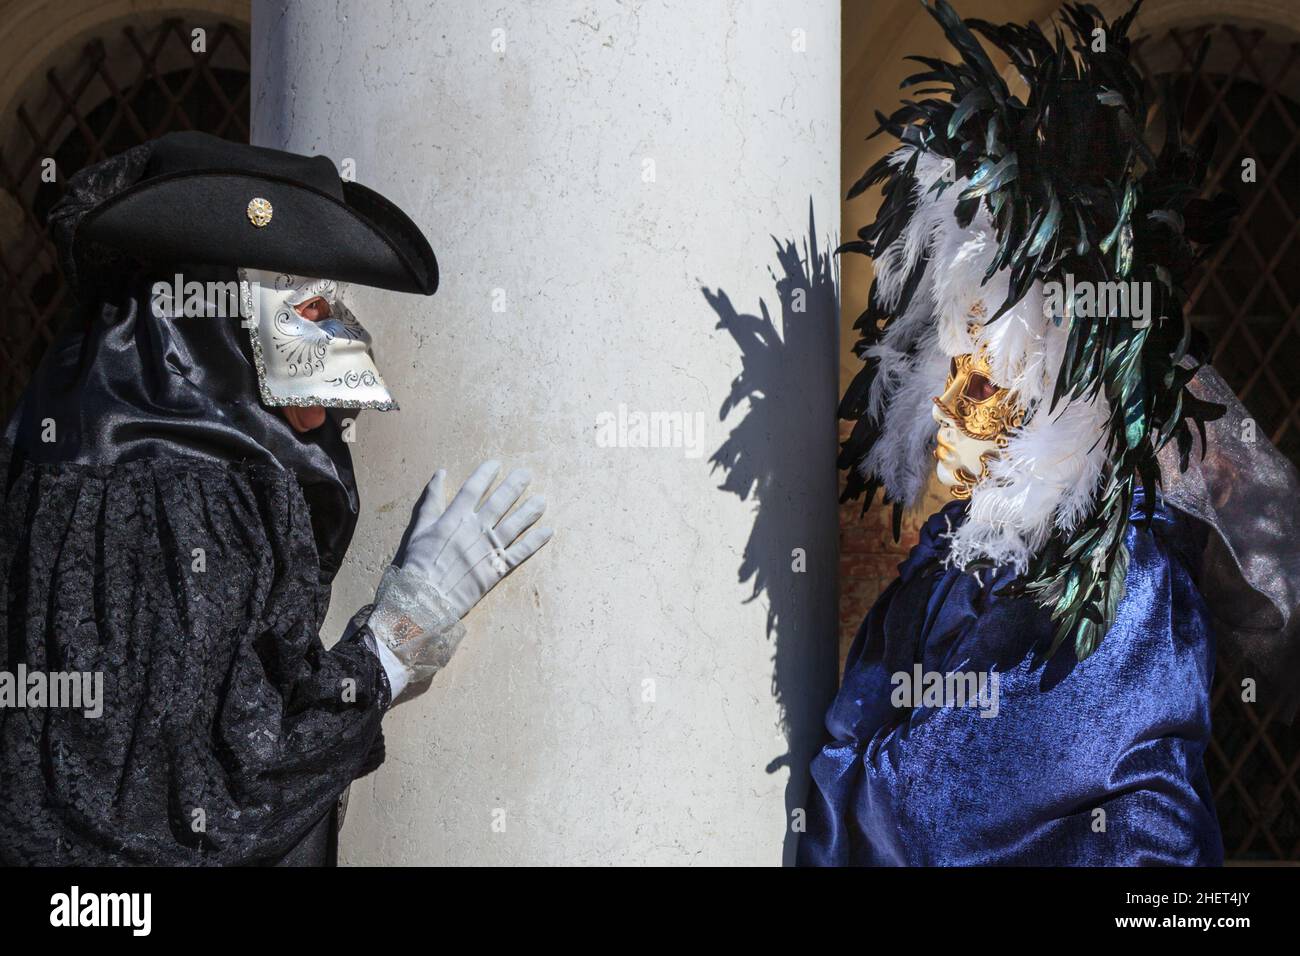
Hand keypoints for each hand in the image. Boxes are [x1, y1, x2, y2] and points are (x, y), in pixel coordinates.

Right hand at [393, 460, 552, 618]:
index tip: (497, 464)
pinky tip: (548, 531)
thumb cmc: (419, 564)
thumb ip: (432, 500)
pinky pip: (521, 552)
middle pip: (499, 502)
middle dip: (514, 486)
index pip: (474, 488)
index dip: (486, 474)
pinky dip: (535, 541)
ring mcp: (489, 549)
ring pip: (515, 524)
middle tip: (526, 474)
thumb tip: (440, 473)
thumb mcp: (420, 528)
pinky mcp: (497, 569)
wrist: (424, 600)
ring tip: (542, 499)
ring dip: (530, 510)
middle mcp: (476, 530)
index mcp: (454, 518)